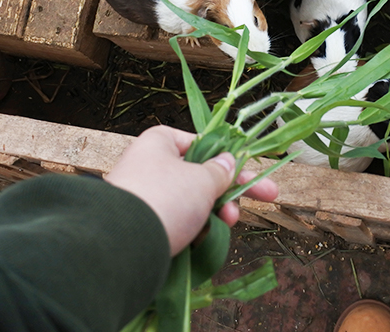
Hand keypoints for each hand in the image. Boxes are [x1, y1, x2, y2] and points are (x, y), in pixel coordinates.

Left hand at [105, 125, 278, 255]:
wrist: (122, 246)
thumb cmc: (164, 199)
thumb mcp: (203, 179)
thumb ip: (221, 171)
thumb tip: (229, 162)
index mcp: (159, 144)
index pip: (201, 143)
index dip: (228, 156)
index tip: (250, 168)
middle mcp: (150, 167)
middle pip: (201, 175)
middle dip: (232, 190)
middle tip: (267, 195)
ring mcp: (146, 198)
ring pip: (193, 202)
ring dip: (218, 212)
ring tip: (230, 222)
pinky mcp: (145, 226)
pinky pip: (179, 223)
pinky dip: (197, 230)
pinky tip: (206, 239)